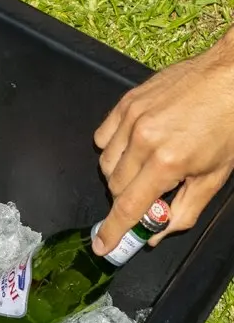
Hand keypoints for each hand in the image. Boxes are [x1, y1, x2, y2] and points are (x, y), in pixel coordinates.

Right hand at [92, 28, 233, 254]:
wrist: (231, 75)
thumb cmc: (229, 124)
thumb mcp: (216, 175)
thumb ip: (184, 209)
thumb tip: (156, 233)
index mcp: (168, 162)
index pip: (128, 206)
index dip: (113, 231)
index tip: (102, 246)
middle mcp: (143, 141)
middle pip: (115, 187)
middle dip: (127, 199)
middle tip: (147, 197)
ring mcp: (131, 120)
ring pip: (106, 165)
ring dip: (119, 176)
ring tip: (143, 168)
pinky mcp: (126, 104)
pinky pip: (102, 138)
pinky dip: (112, 150)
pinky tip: (132, 148)